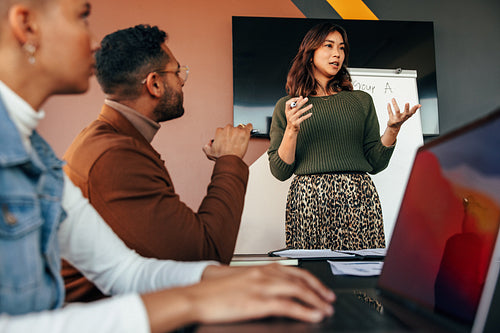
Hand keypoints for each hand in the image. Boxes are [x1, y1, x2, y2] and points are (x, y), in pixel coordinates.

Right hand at [142, 264, 334, 332]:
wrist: (196, 297)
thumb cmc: (214, 292)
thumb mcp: (240, 282)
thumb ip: (258, 282)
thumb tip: (273, 291)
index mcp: (259, 269)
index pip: (292, 270)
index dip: (310, 279)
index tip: (320, 288)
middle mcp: (263, 274)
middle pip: (299, 278)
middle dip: (318, 289)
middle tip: (330, 299)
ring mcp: (261, 287)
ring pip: (297, 290)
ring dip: (316, 300)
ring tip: (326, 309)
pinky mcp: (257, 302)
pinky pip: (287, 305)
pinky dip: (304, 311)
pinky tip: (313, 316)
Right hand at [203, 123, 252, 160]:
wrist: (229, 159)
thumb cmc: (221, 156)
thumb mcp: (209, 153)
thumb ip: (207, 147)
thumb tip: (207, 145)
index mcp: (220, 131)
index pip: (223, 130)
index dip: (225, 135)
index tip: (226, 139)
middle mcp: (228, 128)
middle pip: (232, 128)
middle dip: (233, 133)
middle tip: (234, 141)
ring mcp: (237, 130)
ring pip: (240, 128)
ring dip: (240, 132)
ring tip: (241, 138)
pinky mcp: (245, 132)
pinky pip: (249, 126)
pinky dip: (249, 127)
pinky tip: (249, 128)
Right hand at [285, 96, 312, 132]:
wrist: (291, 129)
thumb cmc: (293, 118)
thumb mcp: (293, 111)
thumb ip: (296, 104)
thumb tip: (301, 96)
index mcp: (287, 111)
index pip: (288, 103)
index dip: (293, 100)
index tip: (300, 97)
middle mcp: (289, 114)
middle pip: (296, 107)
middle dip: (302, 102)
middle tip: (307, 99)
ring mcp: (292, 119)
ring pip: (300, 112)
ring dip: (306, 108)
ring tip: (311, 105)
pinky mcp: (295, 123)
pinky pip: (302, 118)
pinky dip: (307, 116)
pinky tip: (311, 114)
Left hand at [386, 98, 420, 128]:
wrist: (394, 127)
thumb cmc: (402, 119)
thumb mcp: (408, 115)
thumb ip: (414, 110)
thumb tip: (420, 105)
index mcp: (407, 116)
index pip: (412, 112)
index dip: (415, 109)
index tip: (417, 105)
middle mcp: (402, 118)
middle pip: (405, 113)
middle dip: (406, 108)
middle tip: (407, 103)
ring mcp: (397, 119)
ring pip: (397, 111)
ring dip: (395, 105)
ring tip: (393, 99)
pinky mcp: (391, 119)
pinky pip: (390, 112)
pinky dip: (389, 108)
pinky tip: (388, 103)